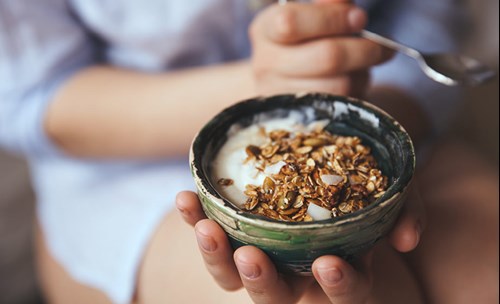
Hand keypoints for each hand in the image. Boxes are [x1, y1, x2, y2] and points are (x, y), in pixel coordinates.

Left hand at [176, 190, 423, 302]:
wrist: (326, 152)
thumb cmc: (362, 180)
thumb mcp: (393, 190)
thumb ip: (406, 210)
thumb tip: (407, 238)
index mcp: (340, 268)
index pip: (344, 292)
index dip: (339, 286)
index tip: (328, 263)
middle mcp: (297, 269)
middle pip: (276, 297)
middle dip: (261, 282)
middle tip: (250, 257)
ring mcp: (264, 250)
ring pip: (233, 275)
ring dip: (217, 257)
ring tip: (206, 228)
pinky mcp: (236, 227)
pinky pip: (212, 231)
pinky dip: (196, 218)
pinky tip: (186, 198)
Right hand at [249, 0, 393, 97]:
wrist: (283, 83)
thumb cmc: (303, 42)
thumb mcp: (311, 16)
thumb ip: (328, 6)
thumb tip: (346, 7)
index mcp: (265, 31)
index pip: (291, 22)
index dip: (332, 19)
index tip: (359, 17)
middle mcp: (266, 65)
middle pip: (325, 57)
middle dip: (361, 49)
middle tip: (380, 46)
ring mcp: (281, 95)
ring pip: (339, 85)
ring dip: (361, 73)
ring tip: (364, 64)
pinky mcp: (300, 119)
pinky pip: (341, 105)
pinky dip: (355, 90)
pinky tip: (353, 80)